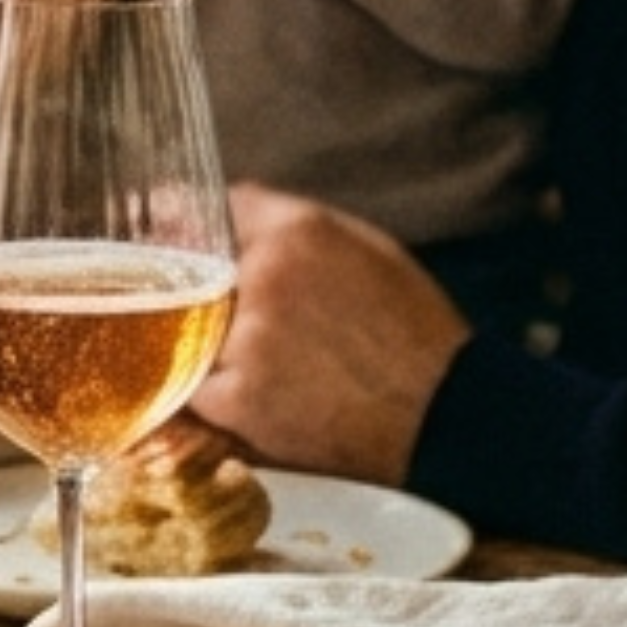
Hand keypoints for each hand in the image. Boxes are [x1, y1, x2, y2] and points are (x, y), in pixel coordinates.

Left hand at [188, 184, 465, 483]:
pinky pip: (195, 390)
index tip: (180, 231)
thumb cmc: (415, 333)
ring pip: (192, 332)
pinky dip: (217, 397)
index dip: (201, 224)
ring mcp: (247, 339)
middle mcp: (264, 275)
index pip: (222, 209)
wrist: (445, 417)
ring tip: (277, 369)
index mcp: (298, 232)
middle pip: (196, 272)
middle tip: (257, 325)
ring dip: (214, 347)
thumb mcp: (370, 250)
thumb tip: (236, 211)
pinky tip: (263, 400)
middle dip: (205, 290)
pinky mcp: (238, 398)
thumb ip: (298, 227)